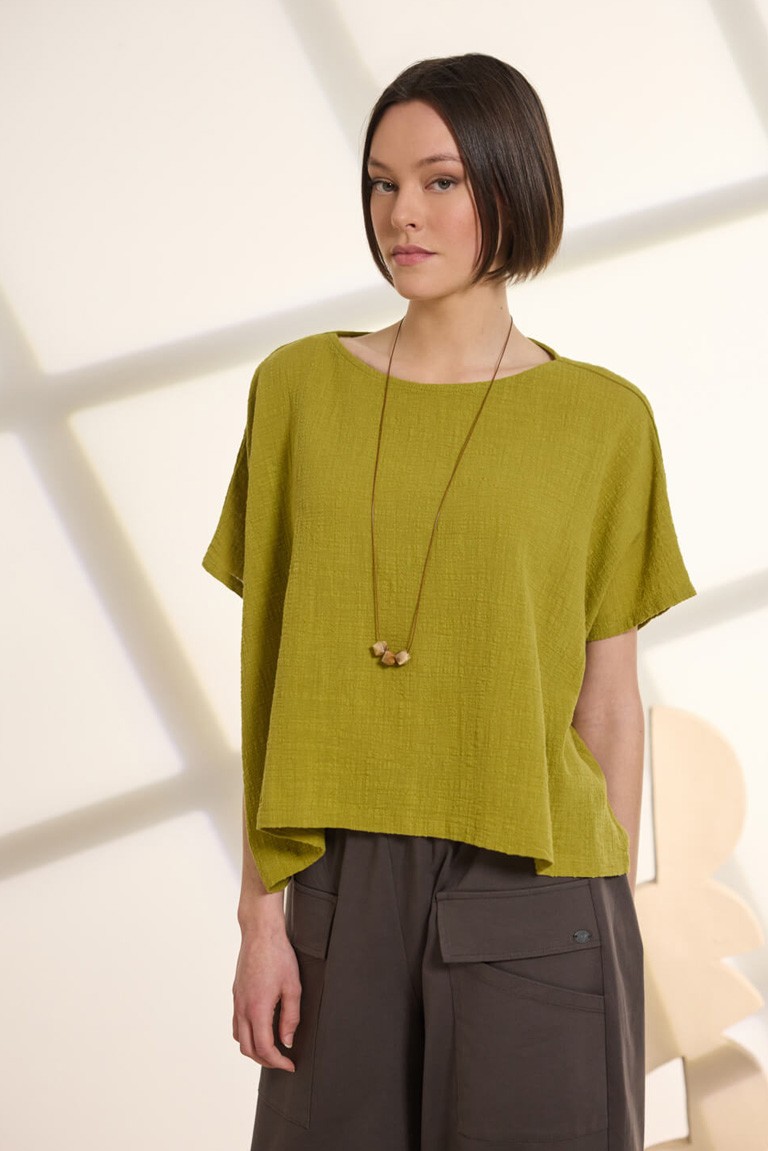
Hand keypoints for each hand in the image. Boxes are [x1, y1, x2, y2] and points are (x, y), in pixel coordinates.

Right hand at [232, 928, 300, 1071]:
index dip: (278, 1062)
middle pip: (248, 1048)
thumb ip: (291, 1017)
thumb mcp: (293, 987)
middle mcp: (242, 1008)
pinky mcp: (236, 993)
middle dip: (265, 1060)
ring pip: (239, 1037)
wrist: (260, 932)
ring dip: (253, 1049)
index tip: (290, 1065)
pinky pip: (237, 1023)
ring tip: (272, 1049)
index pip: (264, 1047)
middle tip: (282, 1062)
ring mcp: (237, 1000)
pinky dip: (246, 1035)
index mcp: (257, 1008)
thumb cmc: (279, 956)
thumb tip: (287, 1041)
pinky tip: (260, 1030)